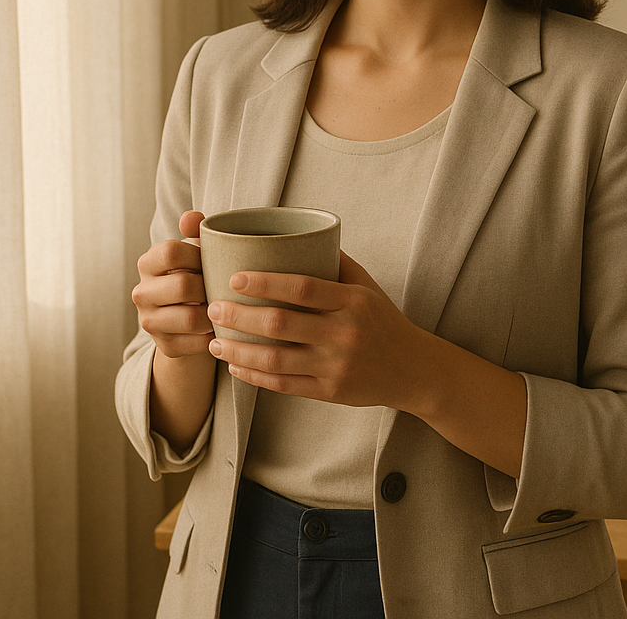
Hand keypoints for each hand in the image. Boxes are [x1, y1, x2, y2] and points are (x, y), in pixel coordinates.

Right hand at [133, 210, 214, 358]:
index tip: (213, 259)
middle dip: (211, 286)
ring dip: (215, 314)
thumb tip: (192, 217)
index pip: (170, 251)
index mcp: (148, 263)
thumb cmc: (198, 275)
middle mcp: (142, 293)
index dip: (198, 254)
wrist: (191, 322)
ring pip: (191, 318)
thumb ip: (196, 231)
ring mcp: (149, 322)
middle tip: (226, 287)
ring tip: (226, 308)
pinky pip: (197, 343)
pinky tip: (223, 328)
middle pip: (183, 286)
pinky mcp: (165, 346)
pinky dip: (215, 336)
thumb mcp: (196, 252)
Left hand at [206, 252, 431, 410]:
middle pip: (280, 324)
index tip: (234, 278)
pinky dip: (254, 376)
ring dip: (239, 350)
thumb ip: (335, 263)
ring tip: (214, 340)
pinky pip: (283, 384)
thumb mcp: (367, 287)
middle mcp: (344, 334)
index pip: (302, 288)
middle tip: (213, 307)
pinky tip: (235, 366)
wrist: (413, 369)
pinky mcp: (330, 392)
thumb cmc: (384, 321)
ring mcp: (336, 366)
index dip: (265, 282)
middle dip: (239, 316)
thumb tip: (295, 235)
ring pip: (275, 359)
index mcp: (352, 302)